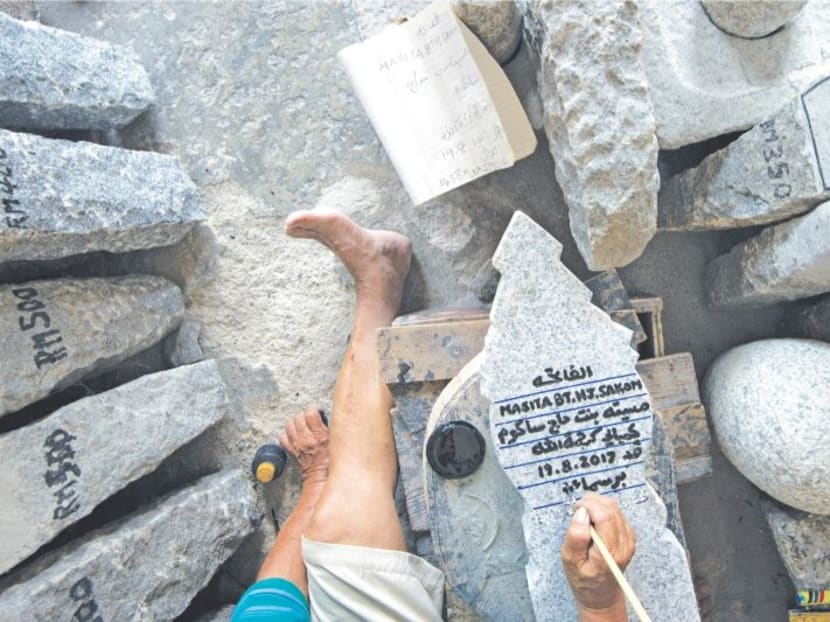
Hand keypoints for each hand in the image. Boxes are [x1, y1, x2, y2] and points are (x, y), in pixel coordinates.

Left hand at [279, 406, 328, 483]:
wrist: (320, 477)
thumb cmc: (330, 462)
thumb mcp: (335, 442)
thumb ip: (330, 429)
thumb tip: (326, 418)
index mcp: (319, 435)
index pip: (311, 413)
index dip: (314, 409)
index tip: (318, 411)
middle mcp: (306, 439)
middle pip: (299, 417)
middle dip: (305, 414)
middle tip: (310, 417)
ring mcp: (297, 445)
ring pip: (289, 425)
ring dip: (295, 422)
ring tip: (302, 424)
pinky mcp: (291, 451)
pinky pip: (283, 437)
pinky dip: (287, 434)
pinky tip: (293, 434)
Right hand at [560, 493, 635, 620]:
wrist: (601, 594)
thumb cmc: (584, 580)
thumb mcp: (570, 561)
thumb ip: (575, 537)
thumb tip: (581, 513)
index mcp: (609, 552)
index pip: (605, 516)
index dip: (589, 505)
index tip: (576, 508)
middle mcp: (624, 545)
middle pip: (611, 508)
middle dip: (592, 502)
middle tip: (577, 509)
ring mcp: (629, 540)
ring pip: (615, 508)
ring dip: (598, 505)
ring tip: (584, 516)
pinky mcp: (629, 537)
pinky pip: (617, 514)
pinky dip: (604, 511)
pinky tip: (594, 521)